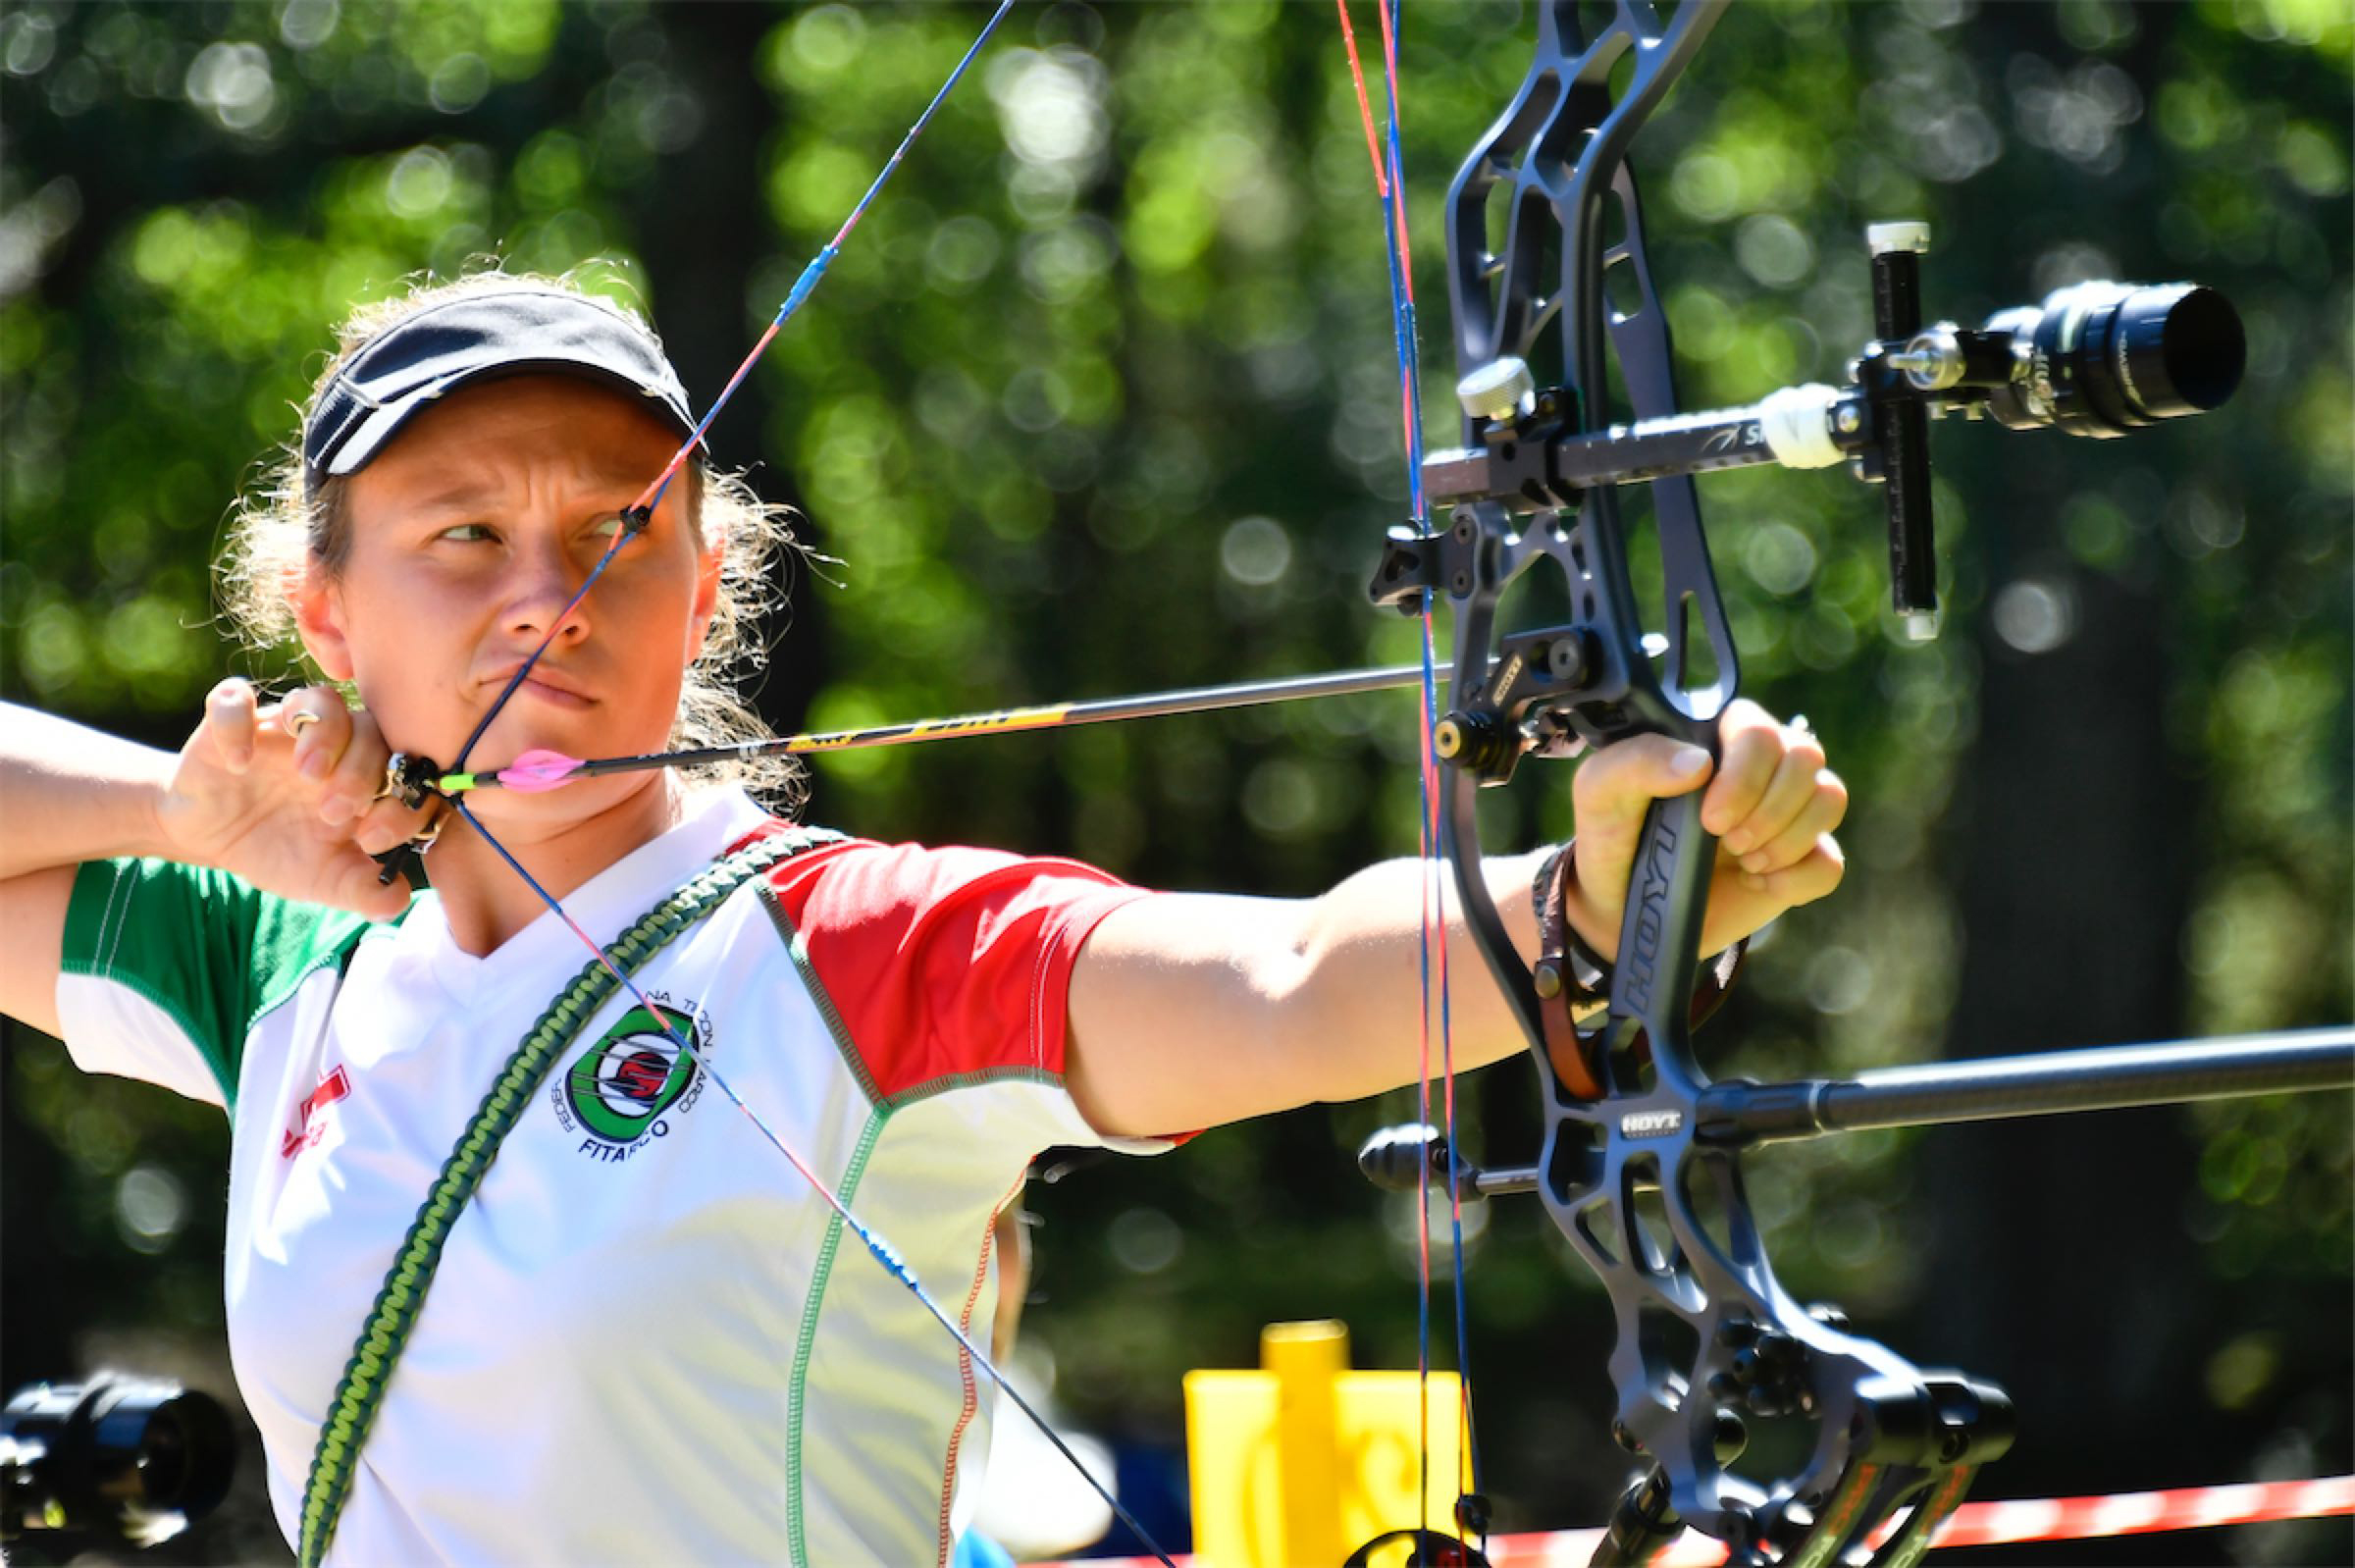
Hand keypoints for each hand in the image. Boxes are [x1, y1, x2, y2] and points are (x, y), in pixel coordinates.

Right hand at [152, 679, 433, 919]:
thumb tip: (398, 903)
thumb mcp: (323, 879)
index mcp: (367, 778)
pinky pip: (235, 698)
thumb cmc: (280, 850)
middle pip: (371, 728)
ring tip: (308, 775)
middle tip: (336, 811)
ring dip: (323, 734)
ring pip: (321, 700)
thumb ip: (362, 889)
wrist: (212, 838)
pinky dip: (237, 722)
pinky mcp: (232, 721)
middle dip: (362, 769)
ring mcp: (285, 728)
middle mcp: (335, 745)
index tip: (373, 840)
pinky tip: (239, 762)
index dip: (402, 800)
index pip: (407, 770)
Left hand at [1563, 699, 1846, 959]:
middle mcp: (1761, 765)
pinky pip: (1830, 861)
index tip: (1709, 818)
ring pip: (1830, 798)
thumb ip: (1635, 762)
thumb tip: (1699, 763)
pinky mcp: (1800, 859)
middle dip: (1768, 810)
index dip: (1745, 774)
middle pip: (1807, 756)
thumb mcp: (1599, 793)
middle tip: (1725, 842)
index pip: (1759, 728)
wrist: (1620, 907)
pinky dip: (1796, 877)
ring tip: (1742, 861)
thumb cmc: (1612, 836)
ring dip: (1785, 839)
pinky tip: (1757, 882)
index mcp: (1715, 736)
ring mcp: (1786, 811)